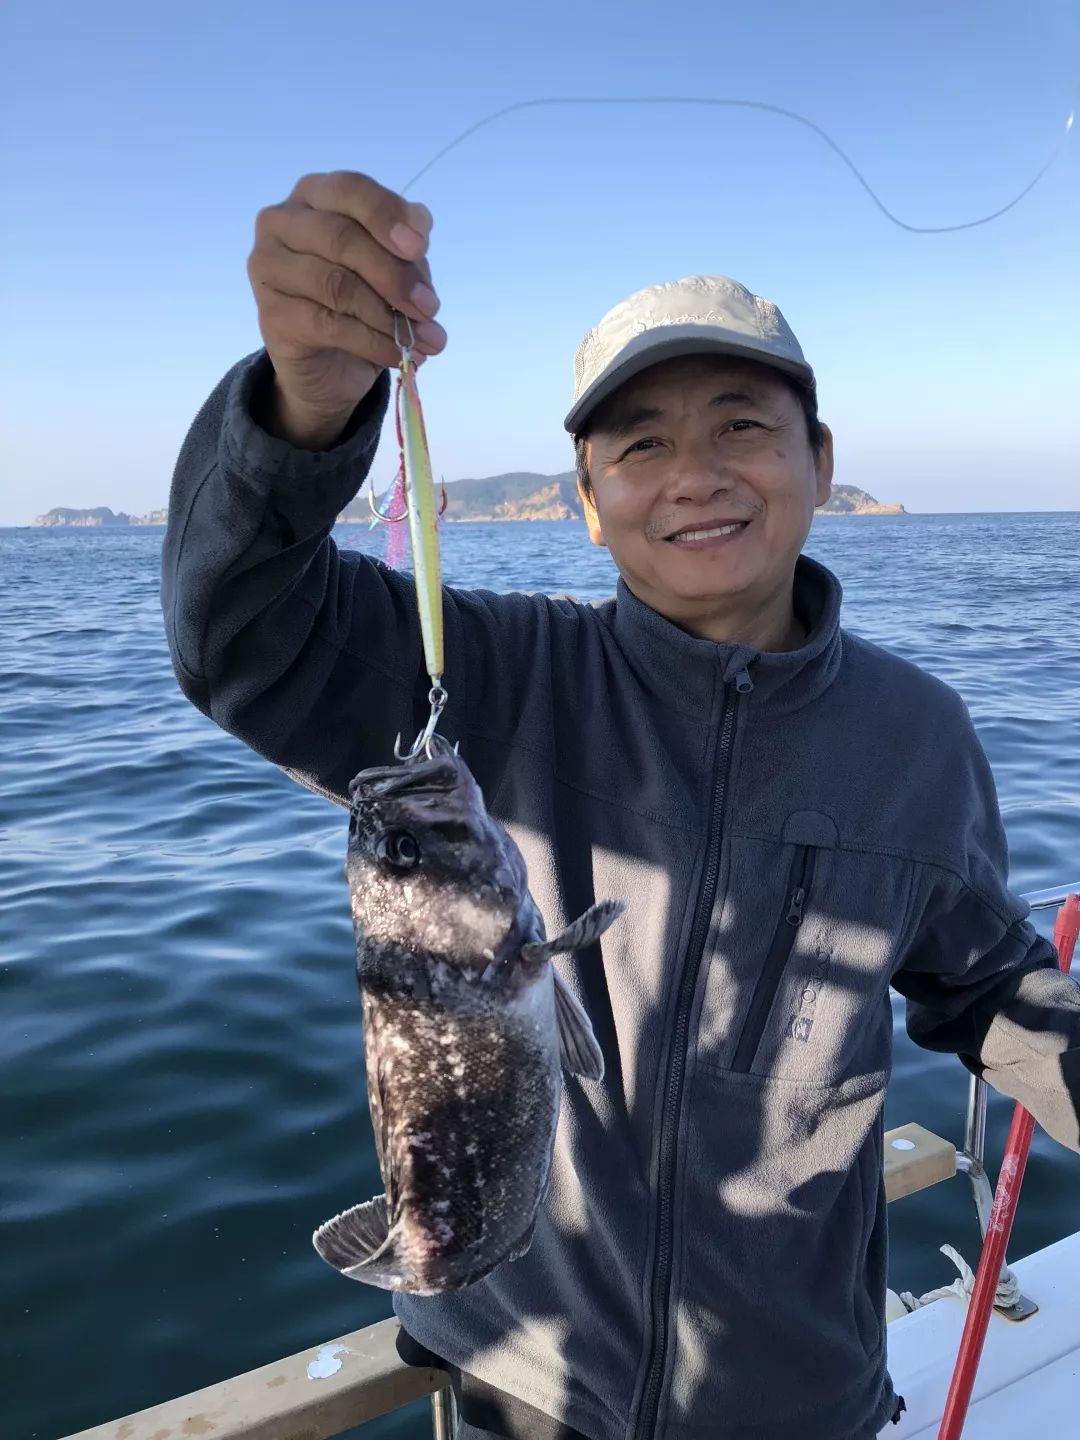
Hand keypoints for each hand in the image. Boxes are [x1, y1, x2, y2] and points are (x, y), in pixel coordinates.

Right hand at [247, 171, 445, 446]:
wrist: (329, 362)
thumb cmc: (362, 298)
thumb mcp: (393, 268)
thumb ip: (405, 247)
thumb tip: (421, 225)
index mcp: (315, 195)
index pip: (350, 190)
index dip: (387, 215)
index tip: (421, 247)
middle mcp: (282, 222)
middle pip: (342, 239)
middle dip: (395, 277)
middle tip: (430, 308)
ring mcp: (268, 267)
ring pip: (336, 285)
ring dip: (387, 317)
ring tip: (420, 340)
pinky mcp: (271, 314)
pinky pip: (328, 326)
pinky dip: (372, 343)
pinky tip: (398, 354)